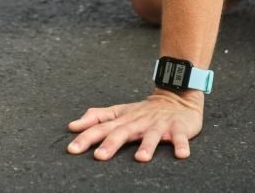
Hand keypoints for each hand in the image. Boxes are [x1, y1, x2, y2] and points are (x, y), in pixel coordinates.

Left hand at [66, 90, 203, 161]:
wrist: (175, 97)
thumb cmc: (143, 111)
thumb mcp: (118, 112)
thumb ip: (96, 118)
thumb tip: (72, 126)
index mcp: (123, 120)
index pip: (101, 128)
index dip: (86, 137)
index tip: (72, 149)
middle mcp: (138, 122)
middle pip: (122, 133)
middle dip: (110, 144)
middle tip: (99, 156)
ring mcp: (158, 125)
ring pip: (152, 136)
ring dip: (147, 146)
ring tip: (141, 158)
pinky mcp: (178, 128)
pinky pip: (180, 137)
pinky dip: (181, 145)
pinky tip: (181, 154)